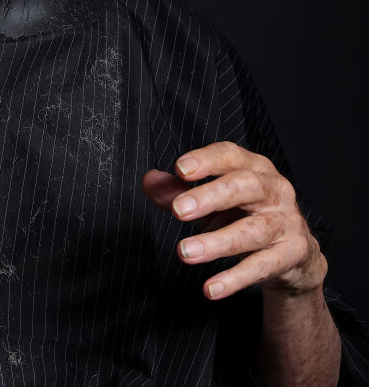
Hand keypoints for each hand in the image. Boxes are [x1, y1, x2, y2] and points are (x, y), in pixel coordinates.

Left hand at [141, 141, 326, 300]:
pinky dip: (235, 278)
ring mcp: (288, 222)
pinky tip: (210, 287)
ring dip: (216, 243)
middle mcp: (276, 189)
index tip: (179, 169)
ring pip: (253, 231)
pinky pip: (263, 266)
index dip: (206, 160)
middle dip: (210, 197)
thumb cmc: (245, 217)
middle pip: (245, 186)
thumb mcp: (211, 203)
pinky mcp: (294, 254)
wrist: (293, 255)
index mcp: (255, 168)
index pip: (231, 156)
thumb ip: (179, 192)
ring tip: (185, 252)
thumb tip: (149, 181)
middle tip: (178, 210)